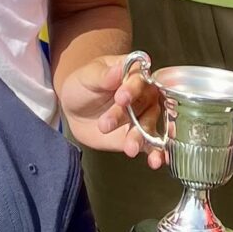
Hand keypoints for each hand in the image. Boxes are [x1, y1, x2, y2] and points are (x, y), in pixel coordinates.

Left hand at [60, 50, 167, 165]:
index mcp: (132, 73)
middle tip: (106, 125)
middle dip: (127, 116)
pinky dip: (156, 153)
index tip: (120, 98)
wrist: (76, 110)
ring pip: (149, 124)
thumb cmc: (83, 85)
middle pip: (144, 103)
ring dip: (141, 136)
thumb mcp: (87, 77)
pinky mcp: (140, 135)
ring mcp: (144, 115)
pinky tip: (156, 161)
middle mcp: (144, 93)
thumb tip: (118, 70)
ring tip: (130, 148)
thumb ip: (103, 75)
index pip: (139, 78)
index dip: (133, 88)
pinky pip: (152, 144)